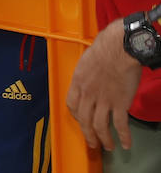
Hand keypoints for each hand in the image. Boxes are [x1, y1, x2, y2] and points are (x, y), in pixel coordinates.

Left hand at [67, 17, 140, 150]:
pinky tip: (126, 143)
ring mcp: (103, 100)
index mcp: (78, 82)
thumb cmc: (105, 49)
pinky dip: (123, 136)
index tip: (80, 120)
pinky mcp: (119, 103)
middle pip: (84, 120)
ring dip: (104, 139)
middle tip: (92, 143)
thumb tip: (92, 77)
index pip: (71, 104)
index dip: (75, 115)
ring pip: (100, 126)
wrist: (119, 49)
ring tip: (108, 147)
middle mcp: (88, 93)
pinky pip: (120, 124)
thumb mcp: (87, 60)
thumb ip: (87, 73)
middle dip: (88, 134)